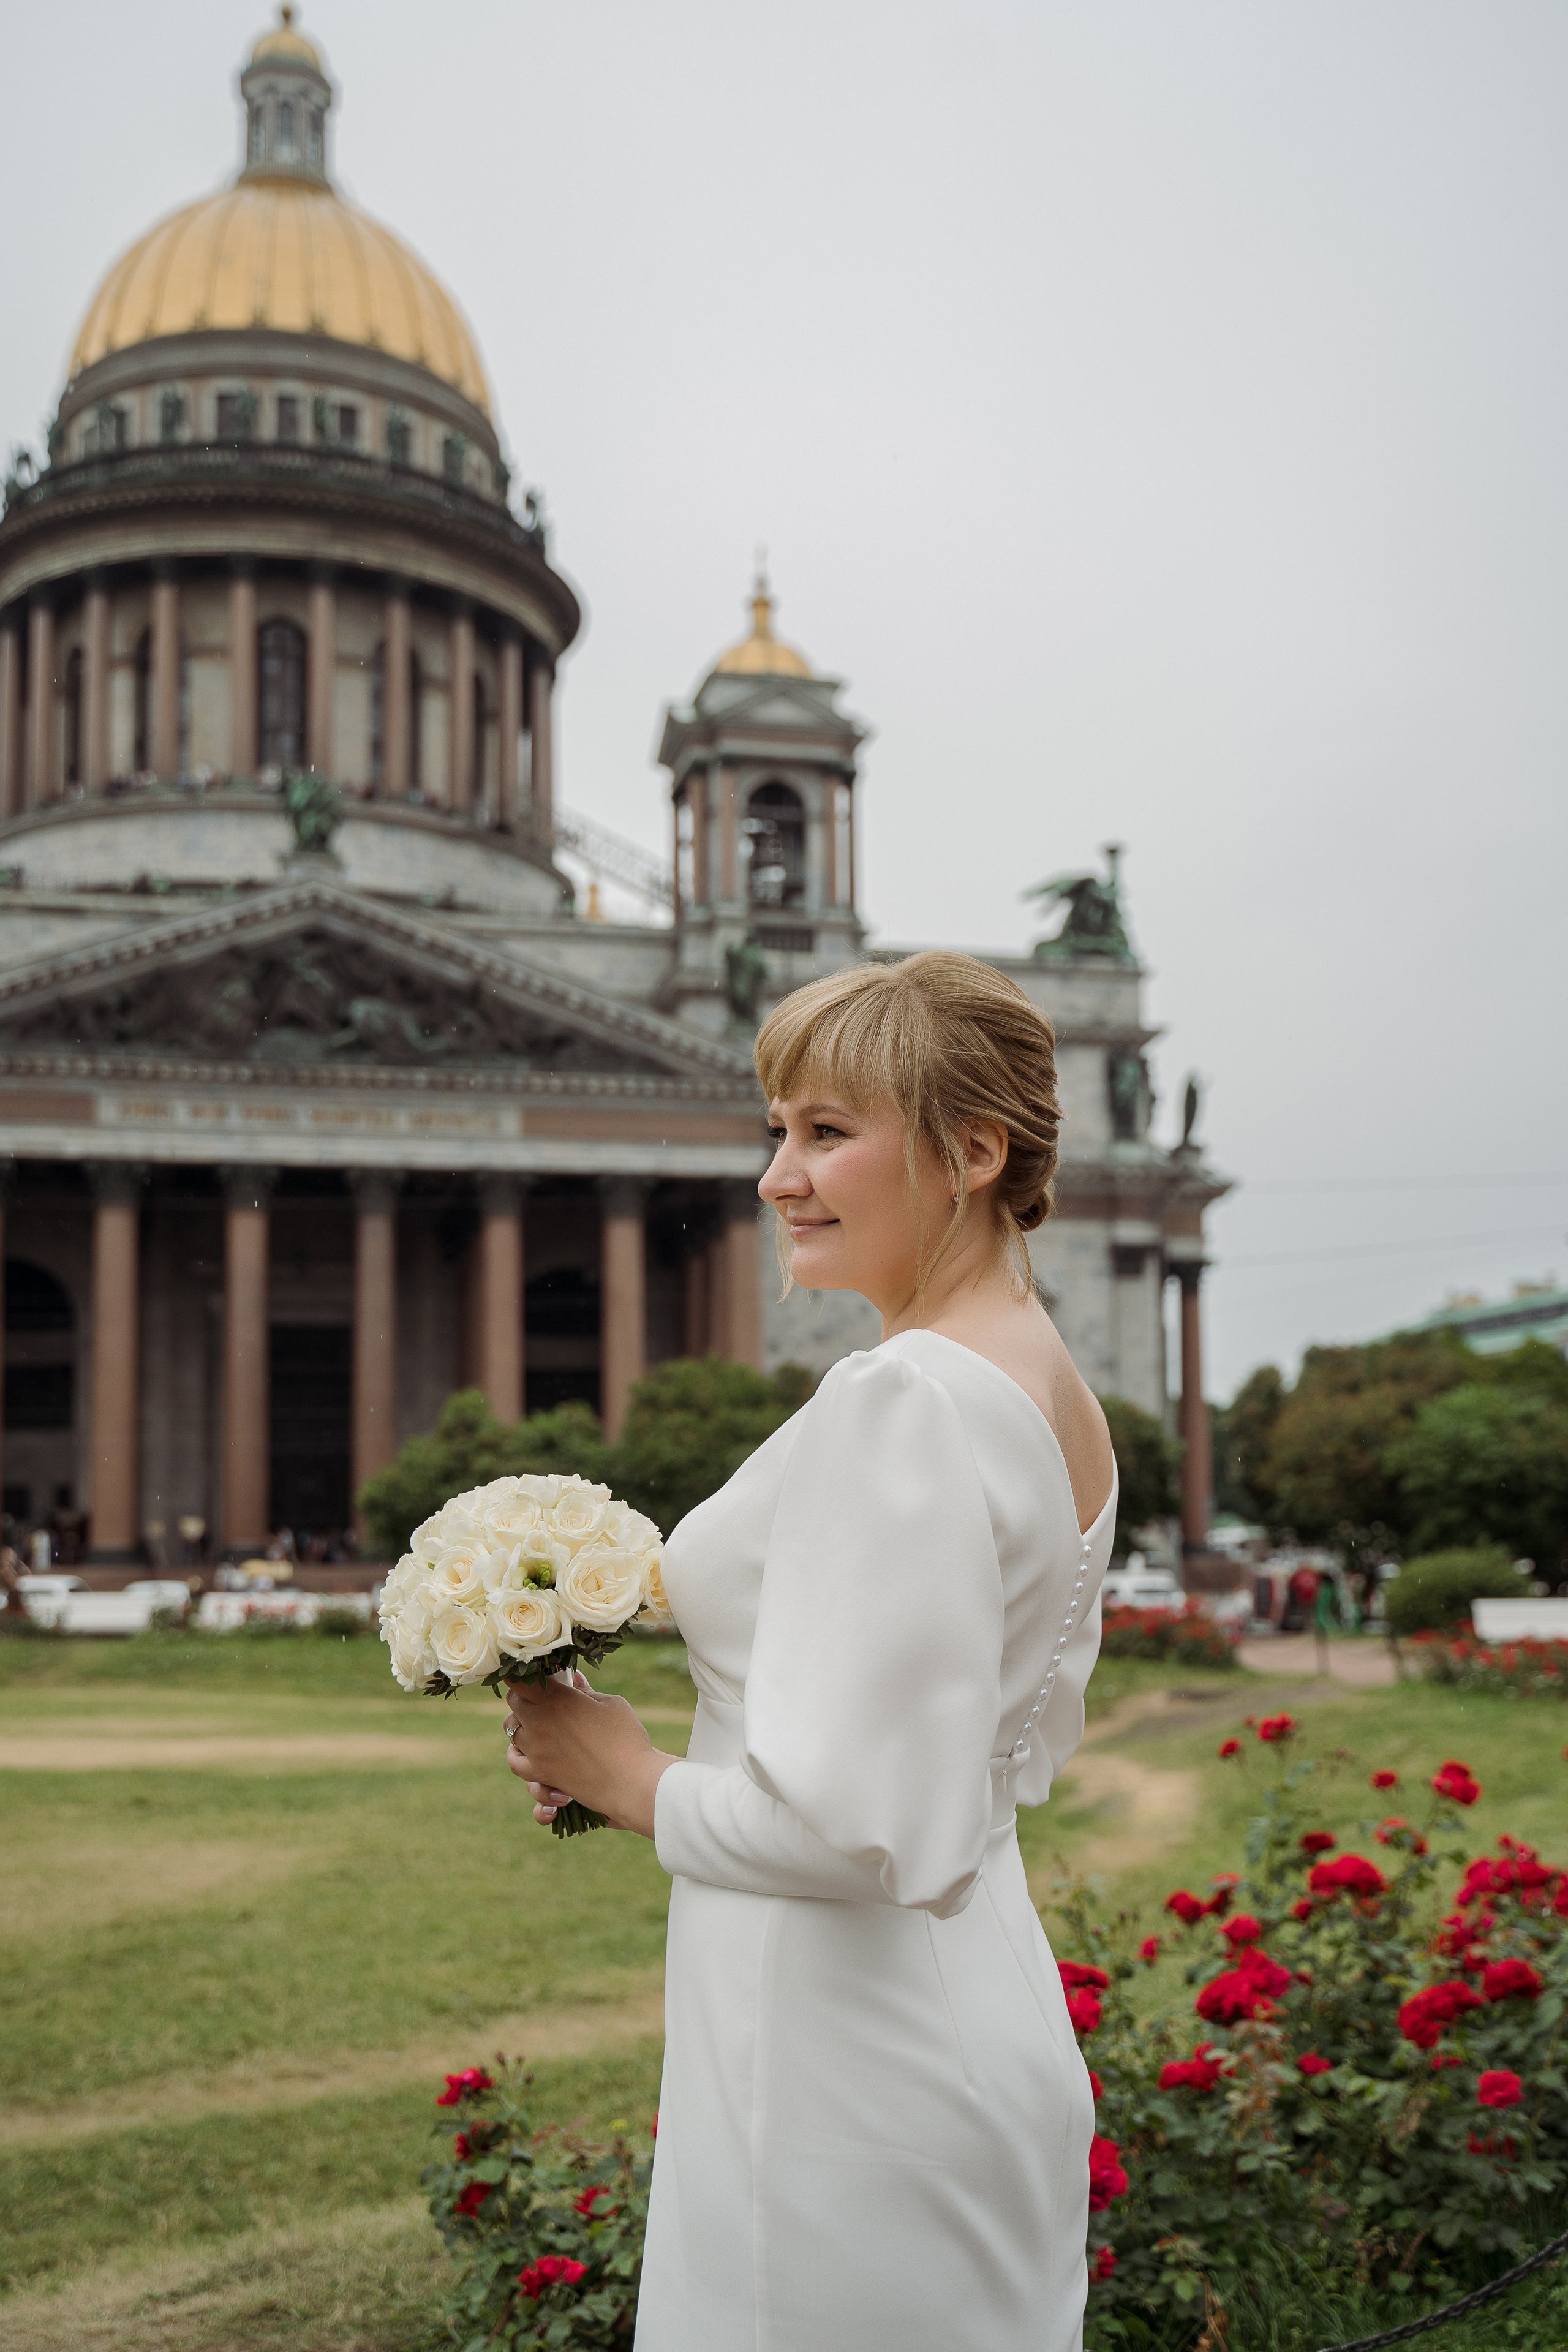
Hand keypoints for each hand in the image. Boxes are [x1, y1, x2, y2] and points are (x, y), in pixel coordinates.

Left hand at [505, 1672, 676, 1838]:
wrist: (629, 1782)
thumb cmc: (626, 1738)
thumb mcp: (611, 1704)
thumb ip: (586, 1690)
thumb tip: (575, 1677)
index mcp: (556, 1699)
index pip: (521, 1679)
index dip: (523, 1672)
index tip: (534, 1672)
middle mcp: (539, 1722)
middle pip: (513, 1700)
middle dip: (523, 1694)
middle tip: (541, 1695)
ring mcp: (536, 1749)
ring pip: (511, 1730)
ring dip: (521, 1723)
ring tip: (538, 1722)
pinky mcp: (539, 1773)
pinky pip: (515, 1762)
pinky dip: (518, 1755)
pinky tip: (531, 1751)